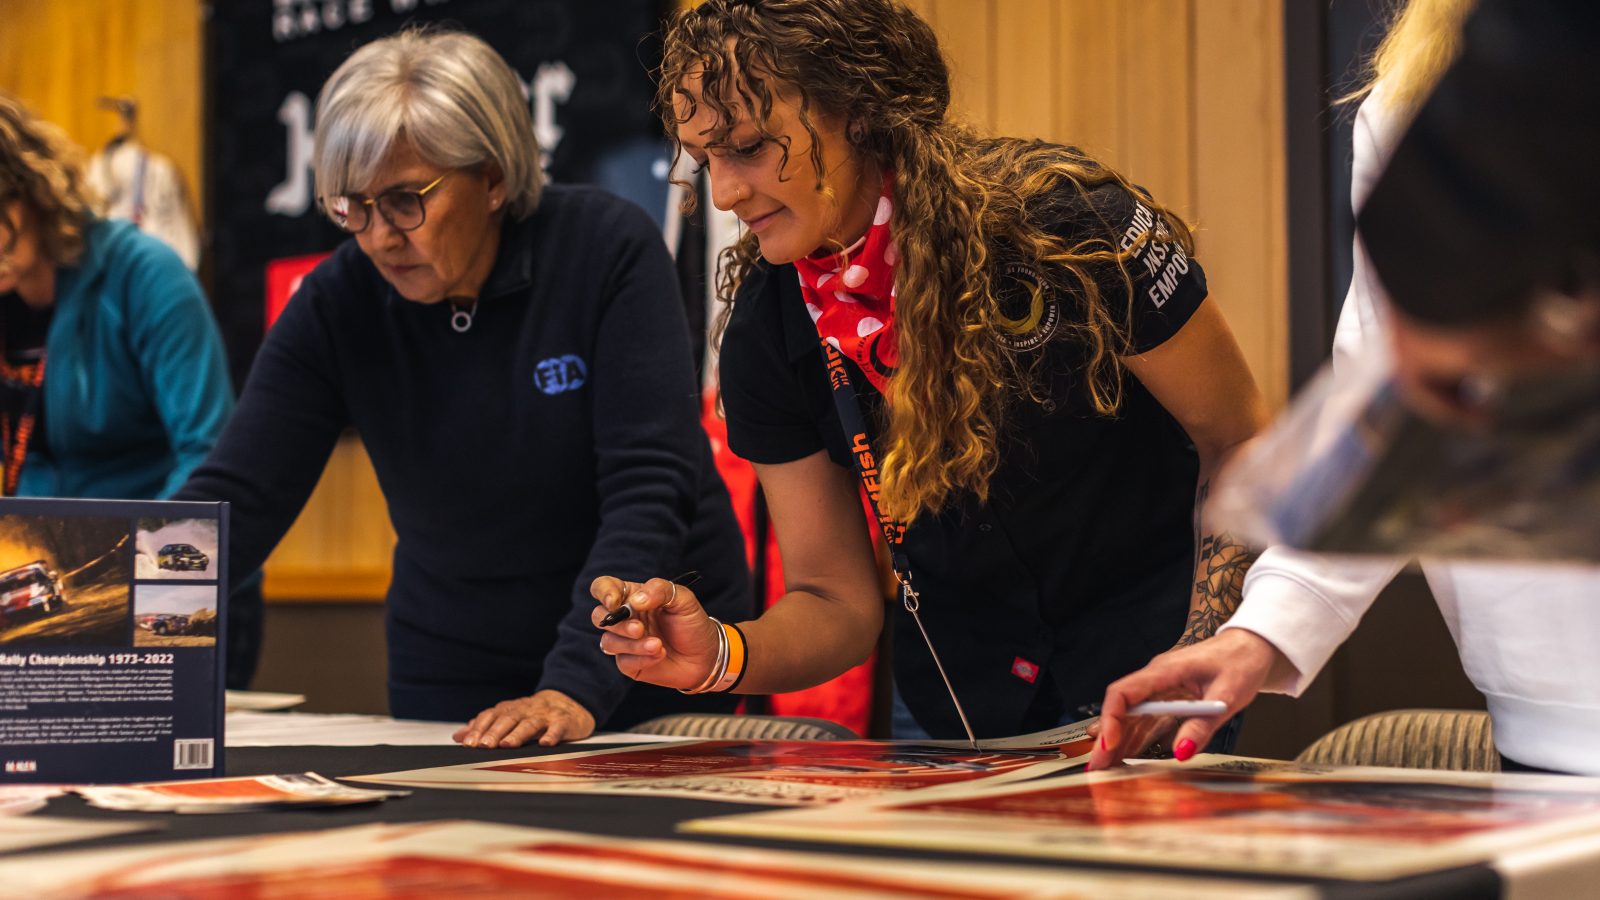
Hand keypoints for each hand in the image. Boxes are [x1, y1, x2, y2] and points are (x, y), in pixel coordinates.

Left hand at [453, 689, 595, 748]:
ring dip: (518, 734)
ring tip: (507, 745)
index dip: (479, 729)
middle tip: (484, 746)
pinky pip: (557, 728)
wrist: (569, 704)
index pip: (491, 716)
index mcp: (511, 709)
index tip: (468, 744)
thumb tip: (458, 736)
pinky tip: (545, 744)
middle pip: (508, 719)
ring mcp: (545, 715)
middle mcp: (526, 710)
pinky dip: (551, 735)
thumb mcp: (509, 717)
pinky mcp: (563, 721)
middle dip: (494, 732)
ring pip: (530, 723)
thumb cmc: (534, 715)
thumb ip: (484, 726)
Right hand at [590, 575, 722, 690]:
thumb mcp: (684, 599)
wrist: (707, 655)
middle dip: (618, 624)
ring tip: (657, 645)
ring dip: (633, 645)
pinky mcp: (630, 663)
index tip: (615, 602)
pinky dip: (642, 658)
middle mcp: (625, 618)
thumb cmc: (693, 623)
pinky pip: (623, 661)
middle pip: (599, 616)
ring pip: (609, 641)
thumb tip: (634, 600)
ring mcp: (625, 641)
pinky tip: (660, 654)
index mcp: (633, 596)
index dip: (603, 592)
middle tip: (640, 629)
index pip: (604, 587)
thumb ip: (660, 590)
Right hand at [1086, 629, 1281, 770]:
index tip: (1109, 743)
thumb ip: (1202, 725)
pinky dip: (1136, 739)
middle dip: (1107, 739)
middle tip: (1097, 767)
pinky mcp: (1170, 698)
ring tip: (1106, 768)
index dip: (1111, 718)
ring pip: (1132, 717)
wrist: (1252, 646)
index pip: (1125, 692)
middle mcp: (1156, 678)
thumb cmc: (1241, 662)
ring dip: (1118, 742)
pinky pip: (1147, 720)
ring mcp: (1161, 688)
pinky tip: (1126, 756)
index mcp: (1165, 670)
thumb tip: (1180, 753)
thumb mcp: (1228, 696)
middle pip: (1122, 709)